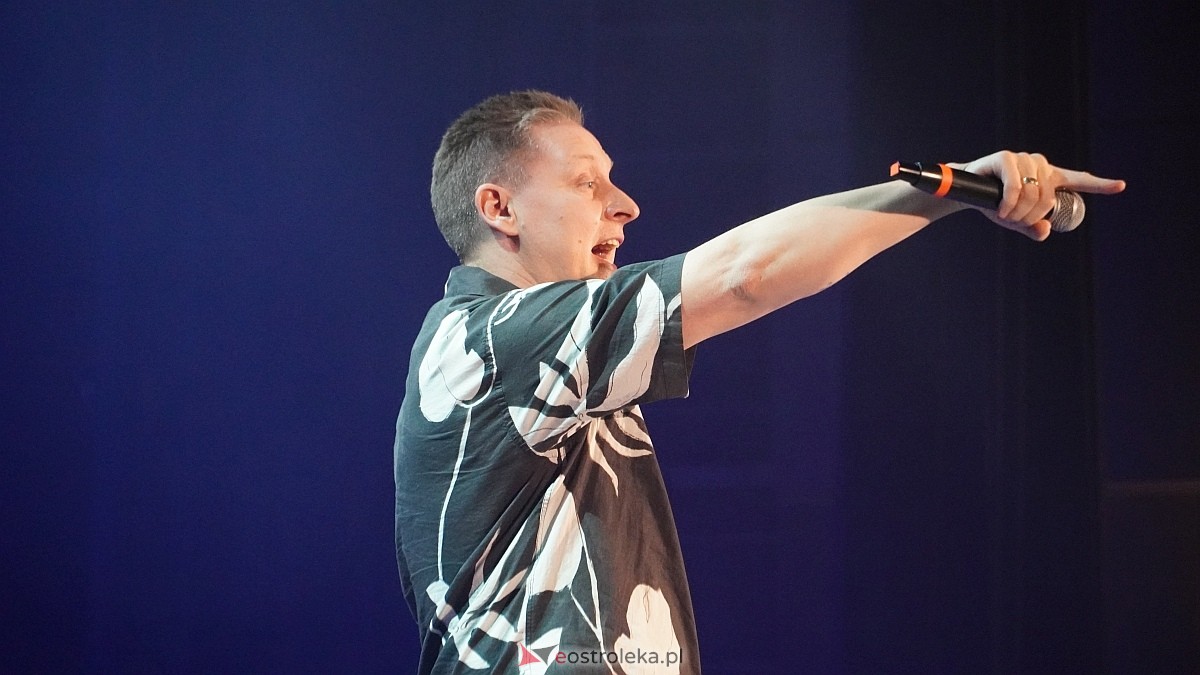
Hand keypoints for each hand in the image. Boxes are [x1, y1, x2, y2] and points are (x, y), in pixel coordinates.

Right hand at [955, 151, 1125, 240]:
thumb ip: (1032, 227)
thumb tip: (1045, 231)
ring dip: (1019, 213)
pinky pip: (1017, 186)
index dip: (1100, 185)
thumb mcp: (1015, 219)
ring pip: (1034, 194)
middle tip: (1015, 222)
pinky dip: (1010, 203)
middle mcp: (1040, 165)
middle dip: (1031, 217)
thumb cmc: (992, 203)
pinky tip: (1002, 210)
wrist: (963, 191)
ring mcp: (1024, 159)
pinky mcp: (1006, 158)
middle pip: (1048, 198)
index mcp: (1049, 178)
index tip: (1121, 186)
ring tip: (1005, 215)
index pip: (1078, 180)